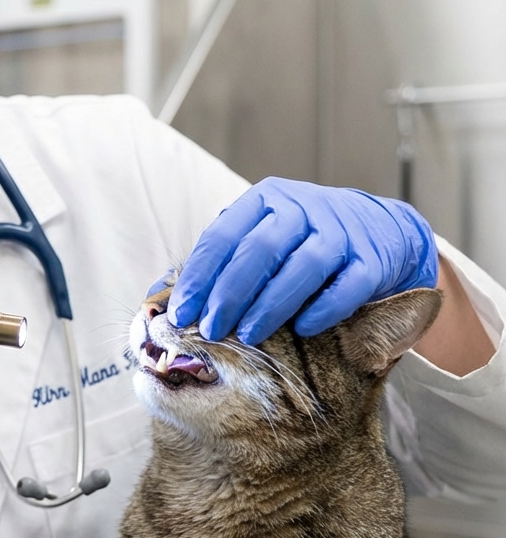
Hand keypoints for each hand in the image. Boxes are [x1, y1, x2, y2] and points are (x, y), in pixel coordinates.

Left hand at [166, 177, 438, 344]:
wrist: (381, 231)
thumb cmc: (299, 242)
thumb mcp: (256, 237)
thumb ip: (215, 263)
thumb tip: (156, 298)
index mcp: (264, 201)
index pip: (223, 236)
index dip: (199, 276)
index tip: (180, 313)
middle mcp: (303, 209)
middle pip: (260, 250)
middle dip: (230, 293)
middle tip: (210, 329)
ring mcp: (341, 233)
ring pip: (303, 267)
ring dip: (271, 305)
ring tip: (247, 336)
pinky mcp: (372, 260)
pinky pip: (347, 286)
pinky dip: (323, 309)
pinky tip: (302, 329)